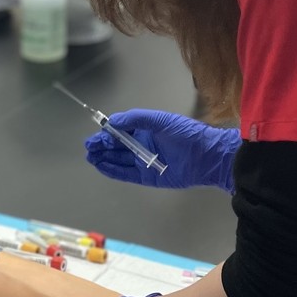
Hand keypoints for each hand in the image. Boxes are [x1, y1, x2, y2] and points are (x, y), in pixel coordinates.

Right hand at [85, 110, 239, 190]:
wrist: (207, 156)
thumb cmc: (186, 134)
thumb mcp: (160, 120)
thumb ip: (136, 119)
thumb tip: (113, 121)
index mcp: (146, 130)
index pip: (121, 131)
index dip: (108, 133)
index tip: (97, 134)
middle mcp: (143, 145)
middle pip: (117, 146)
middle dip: (102, 146)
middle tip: (90, 147)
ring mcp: (144, 162)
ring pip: (119, 160)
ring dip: (104, 158)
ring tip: (91, 156)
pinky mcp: (147, 177)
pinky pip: (126, 173)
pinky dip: (113, 170)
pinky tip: (101, 166)